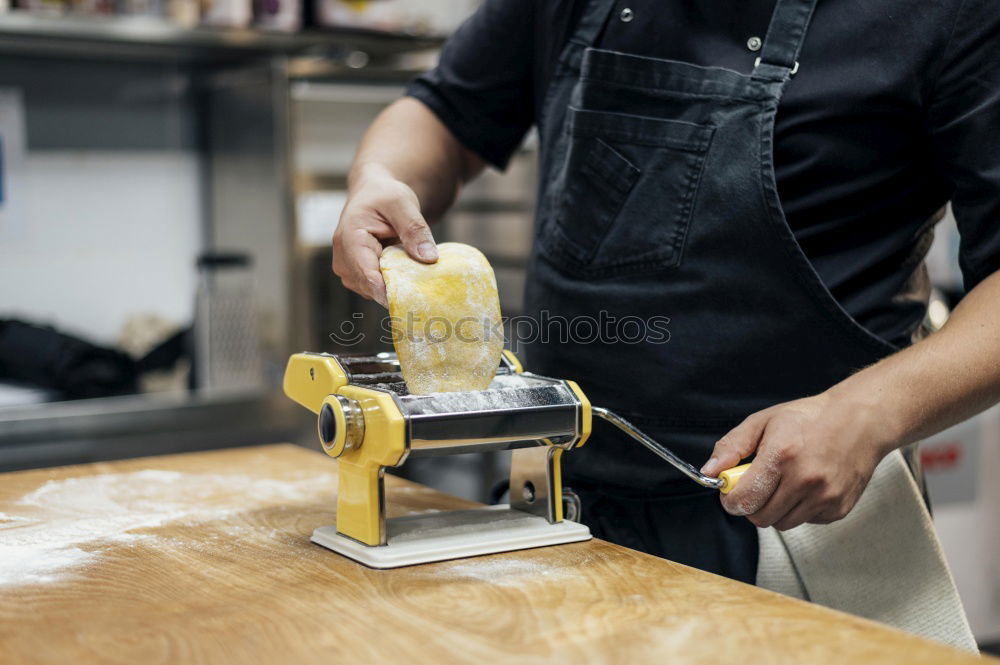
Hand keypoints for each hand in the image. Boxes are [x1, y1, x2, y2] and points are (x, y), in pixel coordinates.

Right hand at [332, 164, 437, 306]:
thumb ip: (415, 230)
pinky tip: (405, 274)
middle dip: (397, 289)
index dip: (390, 291)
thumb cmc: (384, 195)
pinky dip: (391, 285)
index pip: (368, 275)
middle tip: (425, 288)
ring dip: (395, 287)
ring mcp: (348, 270)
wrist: (373, 194)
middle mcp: (343, 259)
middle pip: (371, 288)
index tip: (414, 299)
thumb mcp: (403, 204)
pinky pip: (375, 289)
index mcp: (349, 239)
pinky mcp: (357, 276)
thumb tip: (430, 258)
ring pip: (373, 292)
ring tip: (414, 274)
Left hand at [700, 391, 892, 530]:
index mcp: (782, 455)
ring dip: (775, 509)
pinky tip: (805, 487)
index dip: (730, 500)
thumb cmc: (810, 419)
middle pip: (761, 517)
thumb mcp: (763, 421)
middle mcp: (805, 479)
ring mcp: (825, 496)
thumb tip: (710, 471)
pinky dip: (799, 509)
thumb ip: (732, 447)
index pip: (745, 498)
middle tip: (756, 487)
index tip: (730, 494)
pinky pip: (806, 521)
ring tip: (783, 484)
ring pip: (782, 523)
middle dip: (751, 506)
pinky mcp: (839, 508)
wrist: (860, 421)